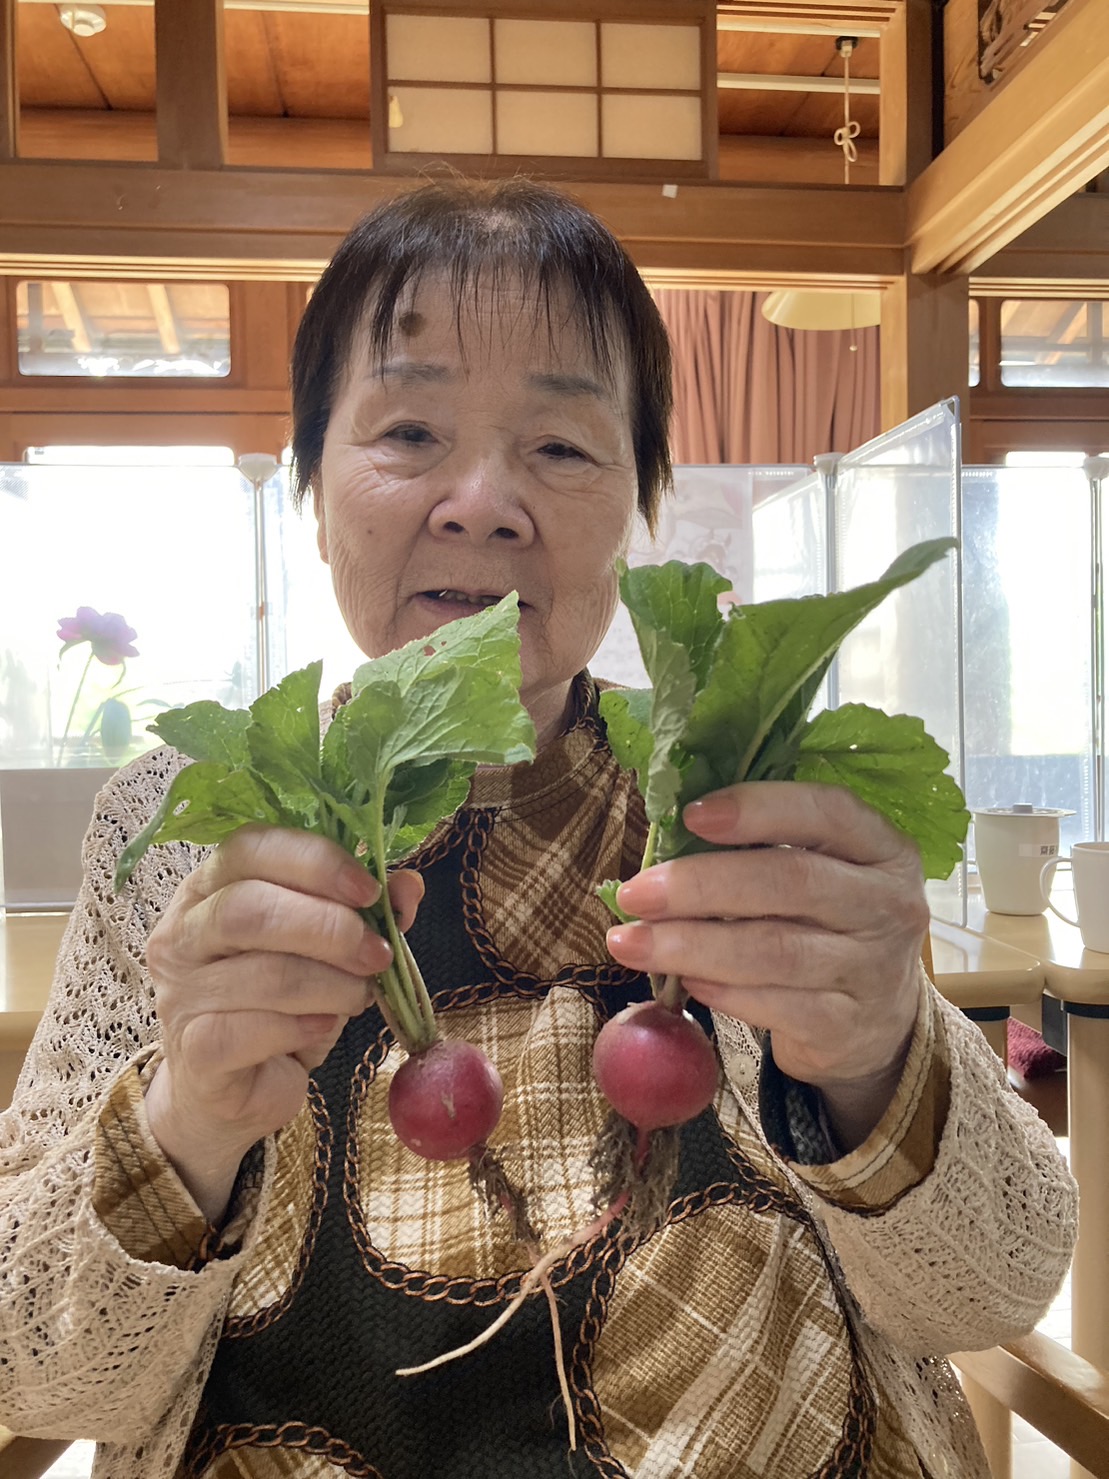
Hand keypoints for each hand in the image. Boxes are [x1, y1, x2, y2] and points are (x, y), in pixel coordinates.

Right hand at [143, 825, 422, 1221]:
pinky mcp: (193, 1050)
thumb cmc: (279, 1005)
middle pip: (248, 908)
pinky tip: (321, 1028)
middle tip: (377, 954)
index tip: (369, 891)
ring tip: (359, 996)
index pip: (250, 847)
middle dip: (329, 928)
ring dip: (330, 984)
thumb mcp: (325, 951)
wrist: (235, 1088)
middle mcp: (182, 933)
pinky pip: (250, 1031)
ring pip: (262, 974)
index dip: (315, 861)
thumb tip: (407, 886)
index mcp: (209, 888)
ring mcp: (180, 993)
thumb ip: (363, 912)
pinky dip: (301, 1027)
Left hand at [606, 783, 929, 1149]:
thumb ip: (764, 849)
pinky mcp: (845, 1026)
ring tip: (632, 942)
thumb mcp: (821, 874)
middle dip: (702, 885)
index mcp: (882, 848)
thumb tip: (668, 836)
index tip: (692, 815)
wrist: (877, 1021)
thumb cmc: (826, 925)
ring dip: (692, 945)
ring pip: (773, 951)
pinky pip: (773, 1006)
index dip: (758, 808)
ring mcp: (871, 969)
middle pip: (790, 882)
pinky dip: (719, 990)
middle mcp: (887, 905)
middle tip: (637, 892)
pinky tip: (683, 980)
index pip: (828, 812)